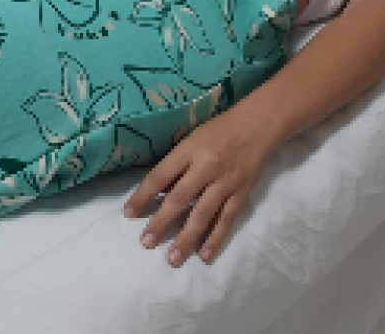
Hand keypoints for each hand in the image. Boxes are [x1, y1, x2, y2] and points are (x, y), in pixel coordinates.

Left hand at [123, 106, 270, 266]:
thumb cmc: (218, 131)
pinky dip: (215, 239)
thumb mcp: (191, 138)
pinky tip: (204, 256)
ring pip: (202, 214)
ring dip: (186, 238)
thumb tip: (159, 192)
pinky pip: (226, 220)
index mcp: (188, 150)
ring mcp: (224, 183)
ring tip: (172, 259)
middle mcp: (205, 167)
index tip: (128, 213)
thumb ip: (176, 164)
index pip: (160, 175)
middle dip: (161, 222)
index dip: (143, 195)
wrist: (256, 126)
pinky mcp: (241, 195)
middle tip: (146, 242)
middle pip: (179, 198)